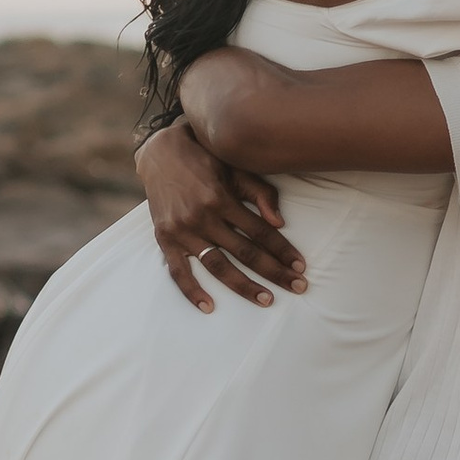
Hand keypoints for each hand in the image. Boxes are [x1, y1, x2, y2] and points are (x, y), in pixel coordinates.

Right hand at [135, 120, 307, 310]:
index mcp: (221, 198)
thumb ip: (259, 193)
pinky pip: (178, 272)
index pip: (260, 232)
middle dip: (274, 272)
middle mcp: (201, 216)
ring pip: (217, 266)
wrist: (159, 152)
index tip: (300, 266)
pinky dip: (192, 291)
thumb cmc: (206, 160)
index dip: (283, 250)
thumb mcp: (235, 168)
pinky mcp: (164, 239)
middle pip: (244, 252)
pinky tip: (209, 307)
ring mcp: (181, 230)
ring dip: (244, 286)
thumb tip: (279, 223)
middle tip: (298, 286)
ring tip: (266, 300)